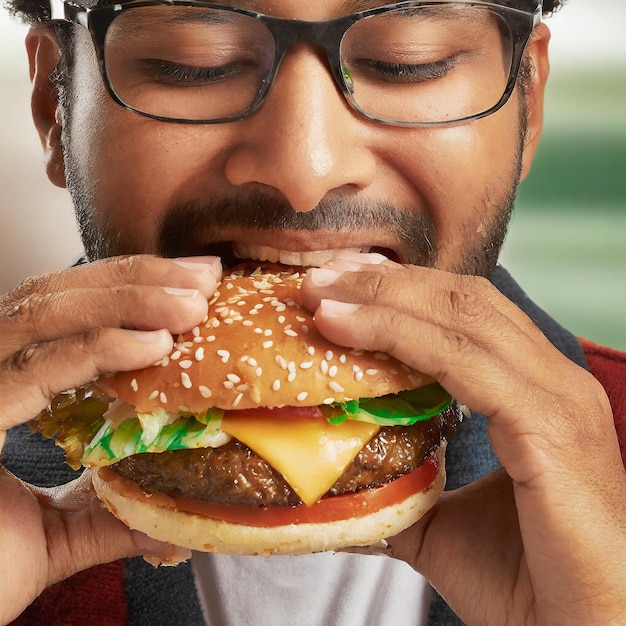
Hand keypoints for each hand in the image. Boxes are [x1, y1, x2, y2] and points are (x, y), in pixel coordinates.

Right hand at [0, 255, 220, 624]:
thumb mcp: (49, 538)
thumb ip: (106, 514)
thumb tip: (172, 514)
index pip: (60, 313)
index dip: (127, 286)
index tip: (192, 285)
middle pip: (55, 297)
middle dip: (137, 279)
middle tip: (203, 280)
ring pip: (41, 315)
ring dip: (127, 300)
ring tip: (192, 303)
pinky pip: (28, 372)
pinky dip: (93, 351)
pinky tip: (150, 345)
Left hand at [301, 251, 625, 625]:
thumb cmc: (522, 579)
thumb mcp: (438, 517)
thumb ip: (394, 485)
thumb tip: (333, 476)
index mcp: (534, 388)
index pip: (462, 311)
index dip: (398, 290)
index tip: (335, 286)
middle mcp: (552, 378)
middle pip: (460, 297)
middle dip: (383, 283)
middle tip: (319, 279)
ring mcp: (558, 397)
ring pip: (461, 316)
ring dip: (382, 299)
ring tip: (322, 294)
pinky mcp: (551, 427)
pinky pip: (467, 362)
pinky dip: (401, 336)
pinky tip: (347, 328)